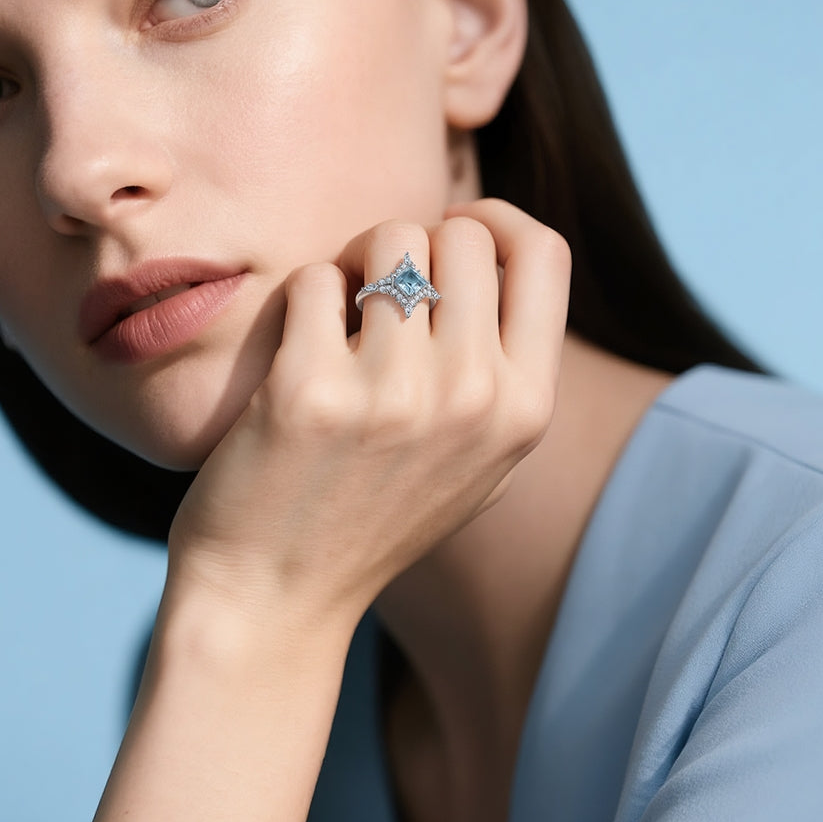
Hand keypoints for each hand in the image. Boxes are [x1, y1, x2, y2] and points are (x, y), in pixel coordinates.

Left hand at [166, 198, 570, 626]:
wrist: (276, 598)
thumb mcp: (478, 459)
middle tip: (375, 291)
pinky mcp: (311, 391)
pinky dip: (301, 301)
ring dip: (356, 262)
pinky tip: (294, 353)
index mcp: (526, 410)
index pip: (546, 252)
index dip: (496, 222)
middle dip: (413, 245)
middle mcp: (475, 398)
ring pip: (389, 239)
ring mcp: (395, 395)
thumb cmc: (375, 514)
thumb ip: (503, 366)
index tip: (451, 235)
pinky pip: (316, 279)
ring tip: (338, 316)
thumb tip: (490, 249)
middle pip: (461, 234)